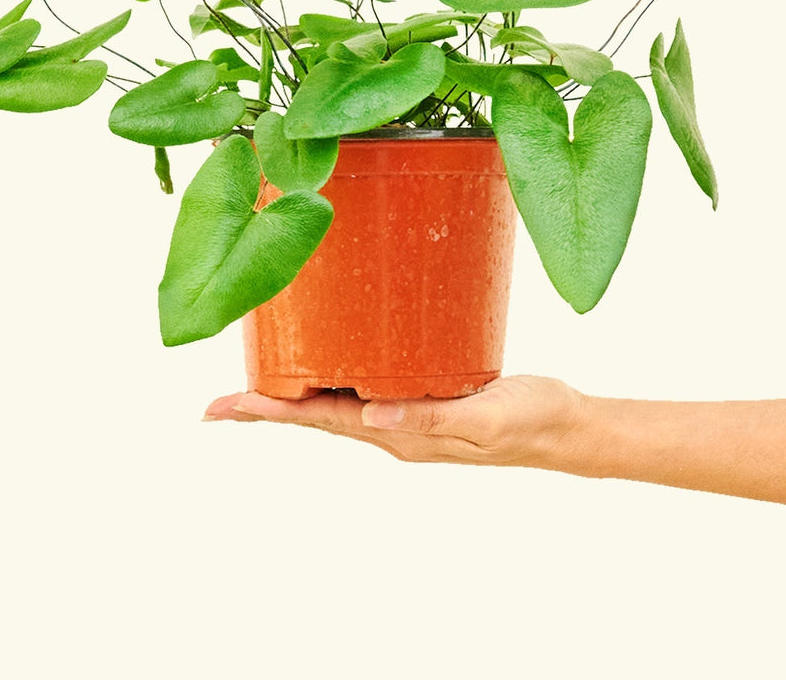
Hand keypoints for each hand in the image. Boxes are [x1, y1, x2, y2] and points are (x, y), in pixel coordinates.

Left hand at [203, 375, 586, 466]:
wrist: (565, 425)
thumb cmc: (529, 420)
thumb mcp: (483, 418)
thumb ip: (430, 416)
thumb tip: (371, 415)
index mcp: (398, 433)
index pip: (320, 421)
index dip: (271, 412)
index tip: (226, 408)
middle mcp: (392, 424)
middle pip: (316, 413)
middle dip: (268, 406)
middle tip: (220, 401)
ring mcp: (405, 410)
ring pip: (337, 398)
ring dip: (296, 390)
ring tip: (259, 377)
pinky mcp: (422, 390)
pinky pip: (367, 382)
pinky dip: (338, 370)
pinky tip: (334, 351)